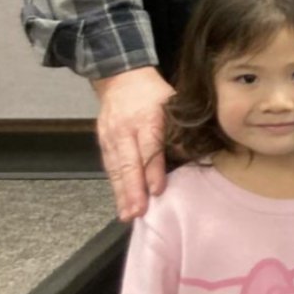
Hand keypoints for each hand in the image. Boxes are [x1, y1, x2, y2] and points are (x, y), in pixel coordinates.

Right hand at [91, 67, 174, 220]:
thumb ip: (180, 128)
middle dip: (133, 190)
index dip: (153, 170)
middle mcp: (126, 130)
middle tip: (137, 212)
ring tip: (127, 214)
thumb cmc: (154, 94)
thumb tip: (190, 154)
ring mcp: (111, 136)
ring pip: (116, 168)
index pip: (150, 148)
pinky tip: (120, 202)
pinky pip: (109, 167)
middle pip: (129, 163)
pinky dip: (115, 185)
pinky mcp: (103, 142)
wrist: (121, 78)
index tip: (157, 190)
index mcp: (147, 118)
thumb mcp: (173, 103)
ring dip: (121, 193)